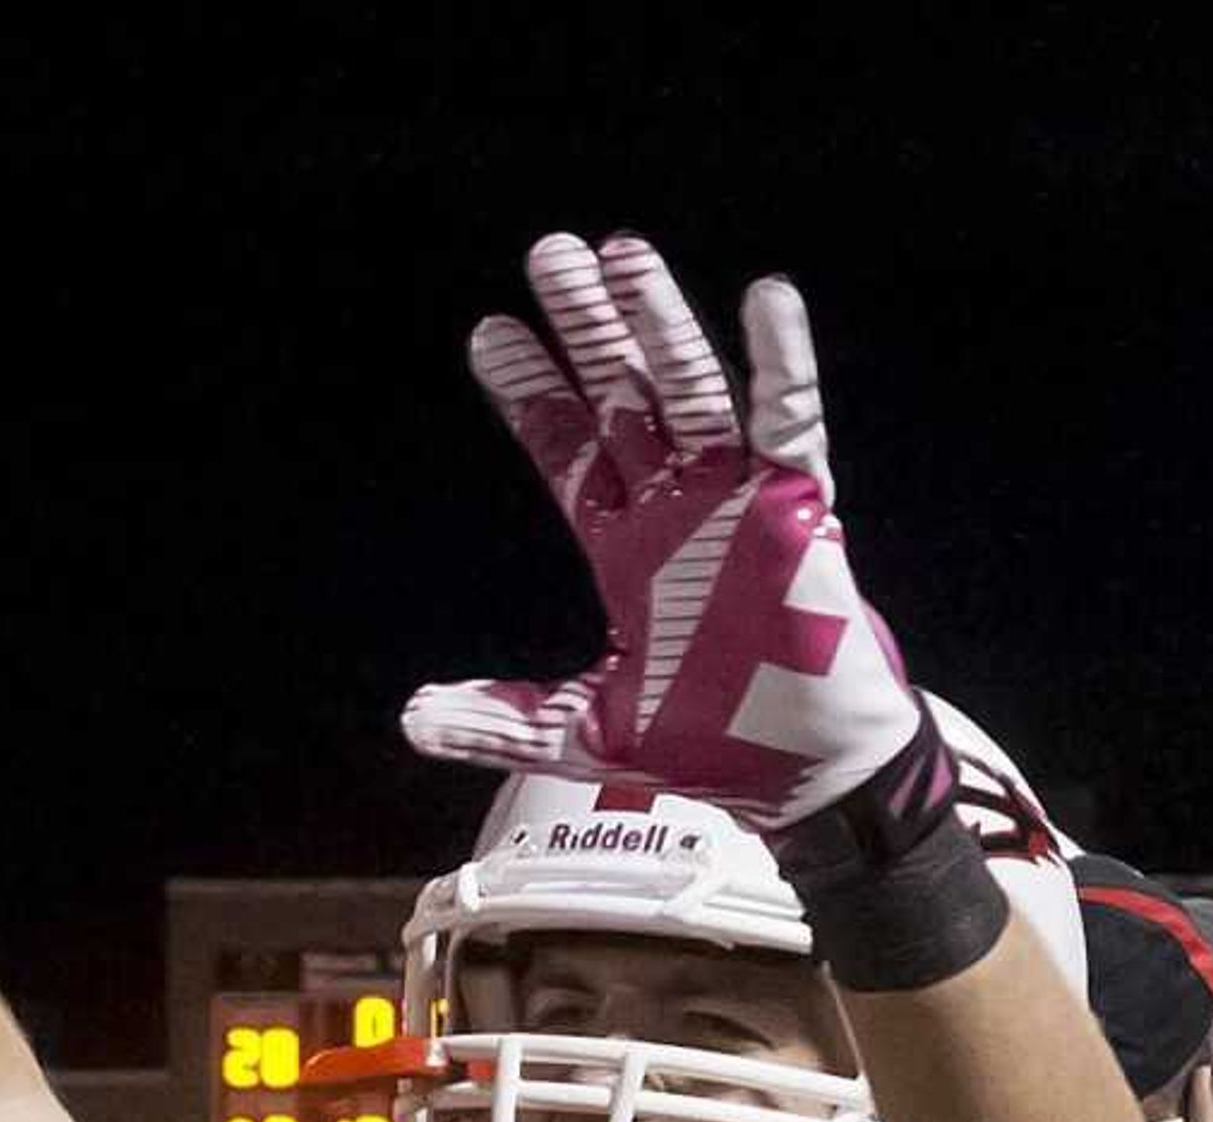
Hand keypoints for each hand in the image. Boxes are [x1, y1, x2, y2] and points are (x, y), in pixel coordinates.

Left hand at [403, 235, 925, 829]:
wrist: (803, 778)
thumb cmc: (711, 748)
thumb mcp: (579, 735)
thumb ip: (497, 719)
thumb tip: (409, 717)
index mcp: (629, 549)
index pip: (569, 451)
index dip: (531, 394)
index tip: (489, 333)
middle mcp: (679, 510)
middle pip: (621, 399)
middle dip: (585, 330)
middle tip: (549, 254)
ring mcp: (740, 502)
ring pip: (692, 393)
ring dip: (659, 326)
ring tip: (623, 253)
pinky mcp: (801, 511)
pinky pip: (793, 423)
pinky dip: (783, 363)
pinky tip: (767, 299)